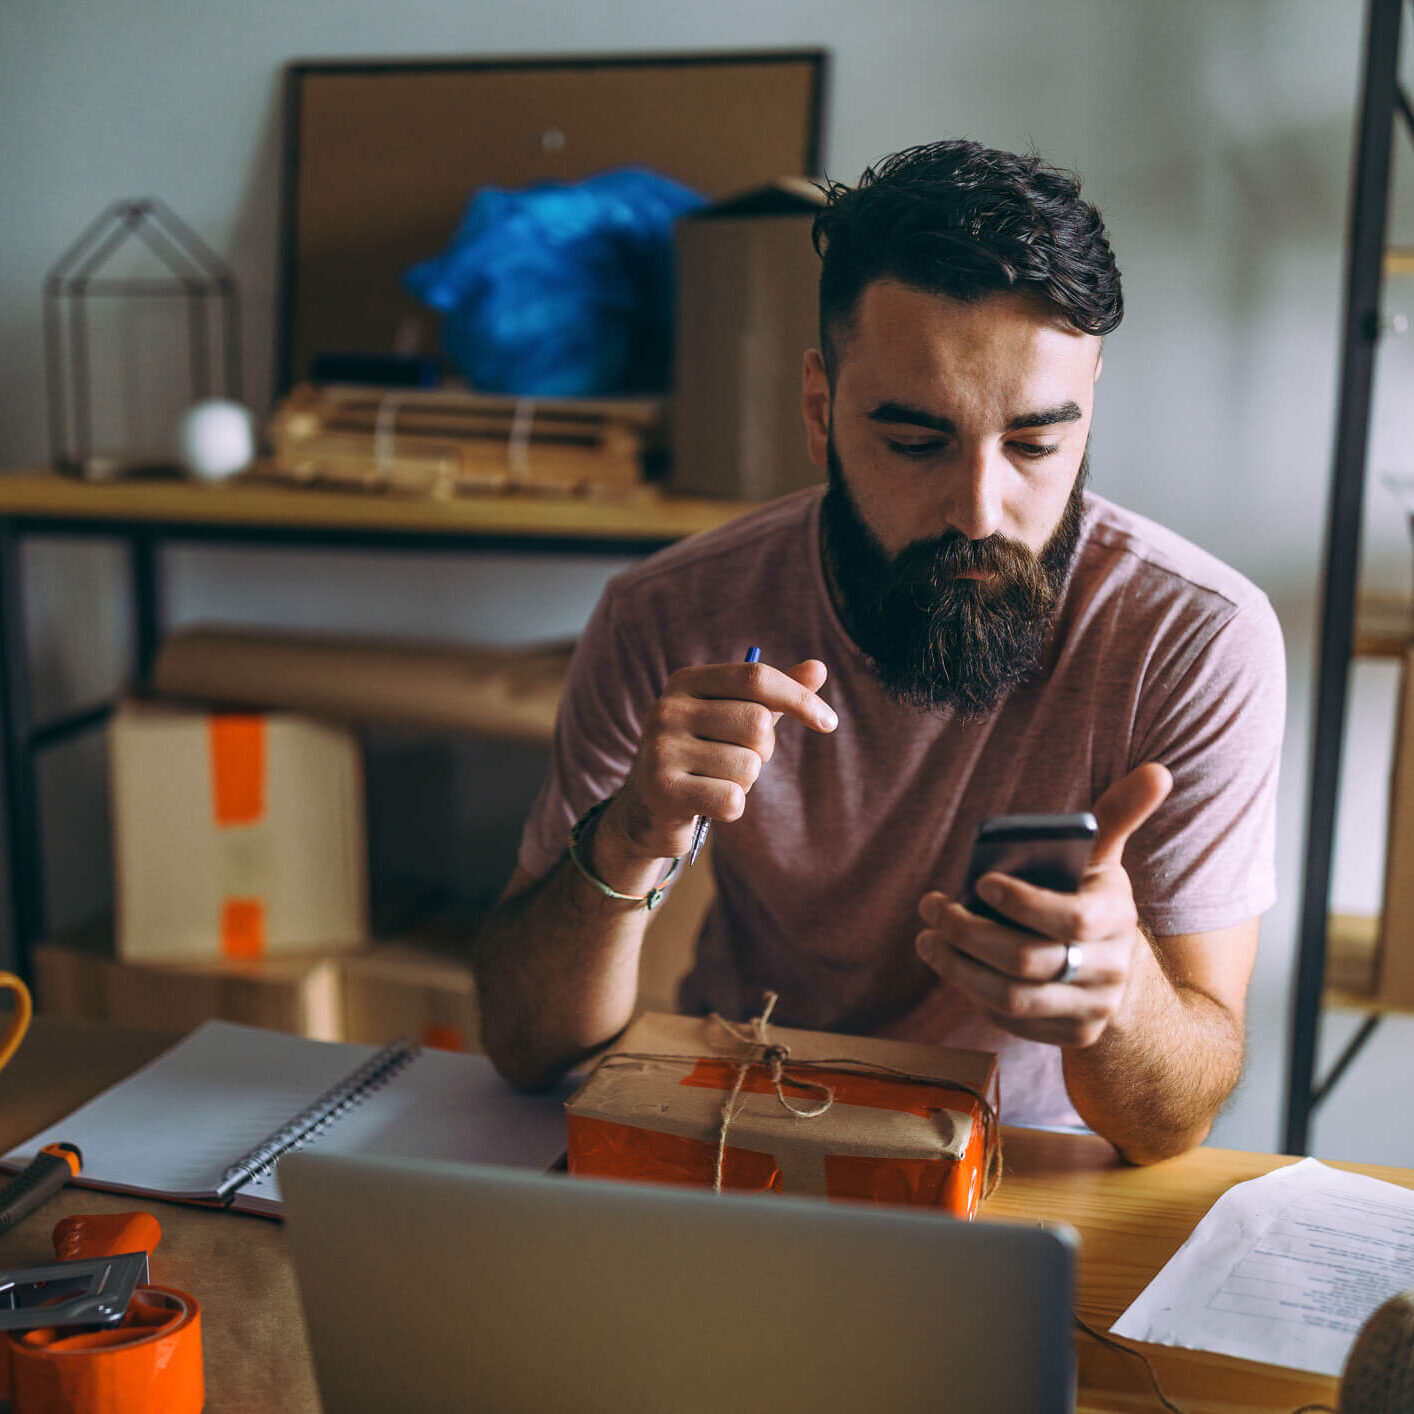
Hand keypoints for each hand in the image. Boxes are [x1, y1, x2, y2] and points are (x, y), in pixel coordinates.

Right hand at [598, 657, 836, 873]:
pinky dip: (733, 807)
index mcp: (685, 682)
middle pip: (757, 723)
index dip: (800, 698)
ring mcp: (661, 750)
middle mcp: (667, 709)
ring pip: (749, 765)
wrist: (645, 809)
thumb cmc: (701, 755)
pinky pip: (733, 799)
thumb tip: (819, 668)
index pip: (755, 677)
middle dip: (763, 750)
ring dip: (745, 782)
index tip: (829, 723)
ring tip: (716, 781)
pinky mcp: (663, 791)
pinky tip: (708, 804)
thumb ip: (773, 695)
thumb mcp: (732, 718)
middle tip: (738, 761)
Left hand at [914, 763, 1172, 1047]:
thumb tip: (1157, 772)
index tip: (979, 882)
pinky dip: (974, 994)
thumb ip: (1117, 815)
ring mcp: (1092, 1008)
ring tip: (929, 940)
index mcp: (1117, 917)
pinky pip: (1011, 1023)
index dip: (1022, 904)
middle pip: (1029, 962)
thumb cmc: (1092, 899)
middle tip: (933, 909)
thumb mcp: (1103, 861)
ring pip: (1012, 1000)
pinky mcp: (1070, 1035)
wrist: (1122, 976)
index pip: (1071, 919)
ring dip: (959, 969)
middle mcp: (1111, 969)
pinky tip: (954, 967)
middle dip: (969, 935)